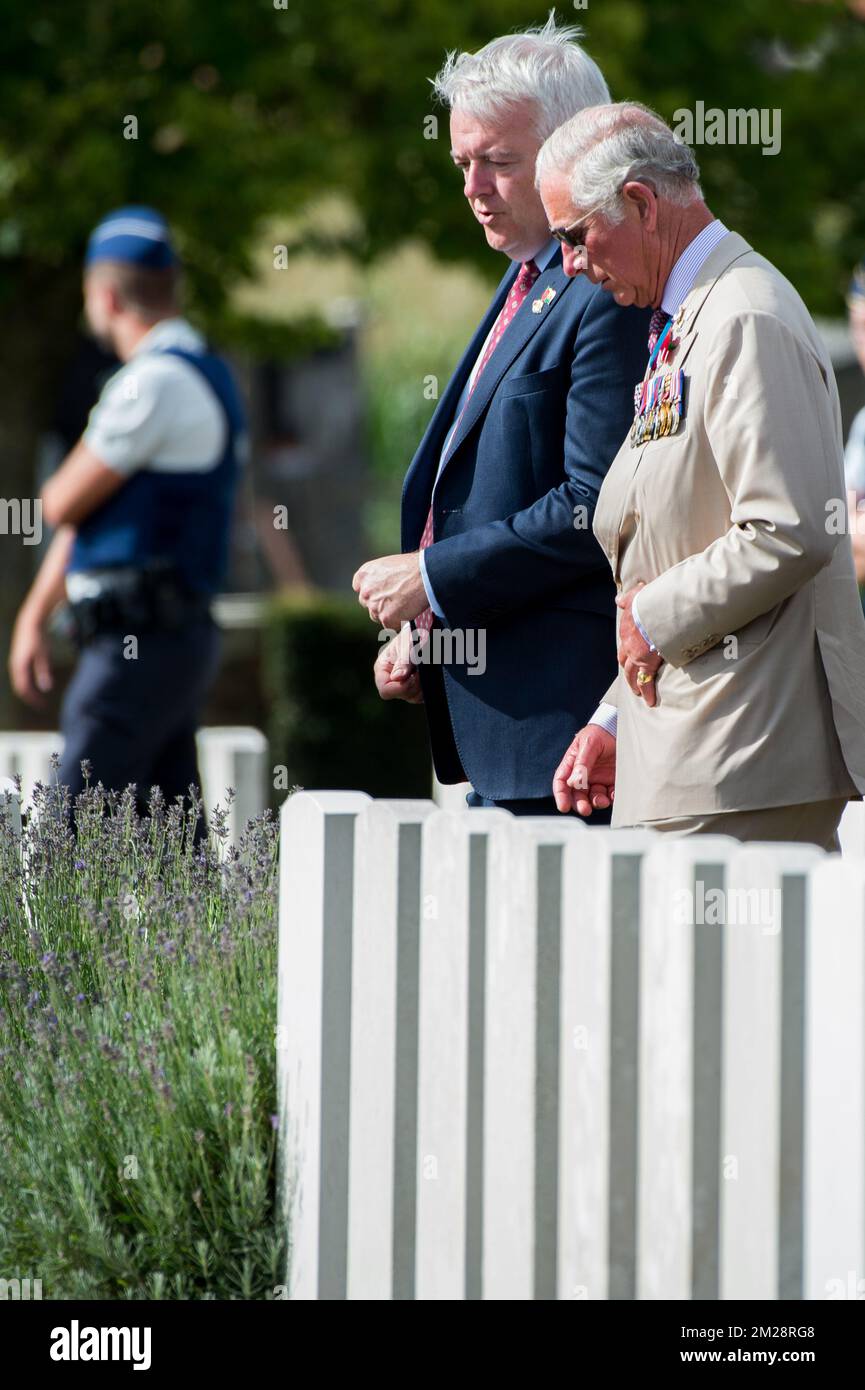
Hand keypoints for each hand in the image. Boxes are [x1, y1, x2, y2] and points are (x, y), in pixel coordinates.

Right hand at [9, 614, 52, 706]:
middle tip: (41, 705)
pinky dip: (27, 684)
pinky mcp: (18, 661)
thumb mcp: (44, 655)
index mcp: (20, 666)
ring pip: (19, 683)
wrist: (30, 623)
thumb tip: (46, 688)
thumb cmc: (38, 638)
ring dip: (28, 692)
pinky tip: (35, 687)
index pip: (24, 688)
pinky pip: (20, 677)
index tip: (42, 705)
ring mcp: (15, 663)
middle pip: (20, 688)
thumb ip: (43, 671)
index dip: (32, 699)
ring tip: (38, 699)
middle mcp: (15, 666)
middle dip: (30, 698)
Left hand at [352, 552, 427, 627]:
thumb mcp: (388, 565)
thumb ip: (379, 577)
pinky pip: (389, 625)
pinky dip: (398, 621)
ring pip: (377, 616)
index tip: (381, 592)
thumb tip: (383, 586)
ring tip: (404, 604)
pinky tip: (408, 611)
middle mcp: (365, 591)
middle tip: (396, 600)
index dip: (371, 591)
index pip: (359, 588)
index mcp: (364, 574)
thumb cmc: (412, 567)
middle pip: (367, 603)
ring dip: (387, 614)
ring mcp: (374, 606)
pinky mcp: (385, 618)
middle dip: (378, 604)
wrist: (426, 575)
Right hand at [374, 624, 423, 703]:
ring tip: (426, 671)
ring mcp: (402, 683)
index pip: (385, 690)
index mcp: (382, 668)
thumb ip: (403, 660)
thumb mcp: (408, 643)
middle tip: (422, 671)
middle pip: (400, 695)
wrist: (425, 631)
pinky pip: (421, 696)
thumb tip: (397, 678)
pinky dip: (427, 688)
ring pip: (412, 697)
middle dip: (414, 685)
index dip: (400, 688)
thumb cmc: (413, 633)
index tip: (414, 676)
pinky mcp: (414, 685)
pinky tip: (429, 676)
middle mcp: (390, 678)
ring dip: (422, 687)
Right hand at [553, 724, 615, 815]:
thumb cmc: (601, 732)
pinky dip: (611, 798)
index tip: (563, 806)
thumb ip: (582, 763)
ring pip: (593, 797)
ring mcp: (599, 778)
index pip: (562, 782)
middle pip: (577, 794)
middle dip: (579, 804)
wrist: (622, 727)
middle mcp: (584, 774)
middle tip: (585, 809)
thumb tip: (574, 783)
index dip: (561, 795)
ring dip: (596, 802)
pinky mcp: (613, 781)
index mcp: (573, 764)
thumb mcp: (589, 744)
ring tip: (602, 801)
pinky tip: (613, 795)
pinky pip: (610, 794)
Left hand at [616, 582, 662, 706]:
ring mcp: (637, 656)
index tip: (630, 657)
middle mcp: (629, 645)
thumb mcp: (635, 597)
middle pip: (625, 662)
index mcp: (627, 630)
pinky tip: (650, 702)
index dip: (627, 651)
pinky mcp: (647, 664)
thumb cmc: (649, 601)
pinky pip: (647, 681)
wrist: (656, 609)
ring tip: (639, 693)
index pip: (625, 643)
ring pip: (633, 675)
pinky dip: (648, 693)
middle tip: (631, 679)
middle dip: (628, 671)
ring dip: (635, 685)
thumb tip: (618, 600)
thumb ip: (627, 600)